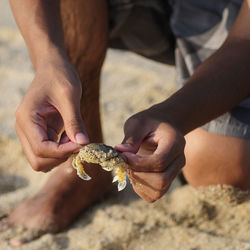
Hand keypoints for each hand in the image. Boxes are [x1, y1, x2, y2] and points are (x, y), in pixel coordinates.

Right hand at [15, 57, 88, 171]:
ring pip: (43, 159)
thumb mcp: (69, 96)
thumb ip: (74, 121)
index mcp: (27, 118)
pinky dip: (63, 149)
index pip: (41, 149)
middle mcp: (24, 128)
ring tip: (75, 137)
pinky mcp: (41, 132)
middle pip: (38, 160)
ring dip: (62, 154)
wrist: (53, 67)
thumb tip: (83, 143)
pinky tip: (72, 135)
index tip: (81, 144)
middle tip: (78, 143)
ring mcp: (31, 132)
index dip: (62, 151)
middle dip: (60, 157)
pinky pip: (50, 150)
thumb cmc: (60, 76)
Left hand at [116, 104, 185, 201]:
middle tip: (125, 163)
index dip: (137, 163)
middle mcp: (179, 160)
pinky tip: (135, 174)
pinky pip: (155, 195)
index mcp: (175, 143)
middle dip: (138, 174)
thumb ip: (131, 138)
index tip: (123, 156)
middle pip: (161, 180)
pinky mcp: (168, 180)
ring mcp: (175, 172)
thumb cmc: (148, 123)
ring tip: (129, 168)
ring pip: (159, 191)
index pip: (159, 162)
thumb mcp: (138, 123)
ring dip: (138, 183)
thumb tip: (120, 152)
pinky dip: (141, 189)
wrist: (161, 126)